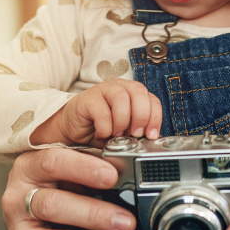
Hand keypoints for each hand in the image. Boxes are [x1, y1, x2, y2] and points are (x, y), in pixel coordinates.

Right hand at [2, 147, 138, 229]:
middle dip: (93, 214)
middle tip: (125, 221)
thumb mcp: (76, 159)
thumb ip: (94, 157)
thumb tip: (125, 164)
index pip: (53, 162)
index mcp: (30, 165)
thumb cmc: (64, 177)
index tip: (112, 176)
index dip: (84, 169)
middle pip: (52, 205)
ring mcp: (17, 225)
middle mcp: (17, 195)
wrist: (43, 198)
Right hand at [32, 78, 162, 145]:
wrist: (73, 128)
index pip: (152, 100)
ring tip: (117, 134)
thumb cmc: (100, 128)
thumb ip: (137, 132)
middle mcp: (121, 88)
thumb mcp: (124, 132)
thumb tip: (150, 140)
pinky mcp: (88, 98)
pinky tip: (102, 134)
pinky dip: (105, 127)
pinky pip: (102, 111)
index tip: (151, 135)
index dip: (155, 117)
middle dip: (141, 117)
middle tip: (135, 134)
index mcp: (133, 95)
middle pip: (140, 93)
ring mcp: (104, 90)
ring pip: (122, 98)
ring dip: (123, 121)